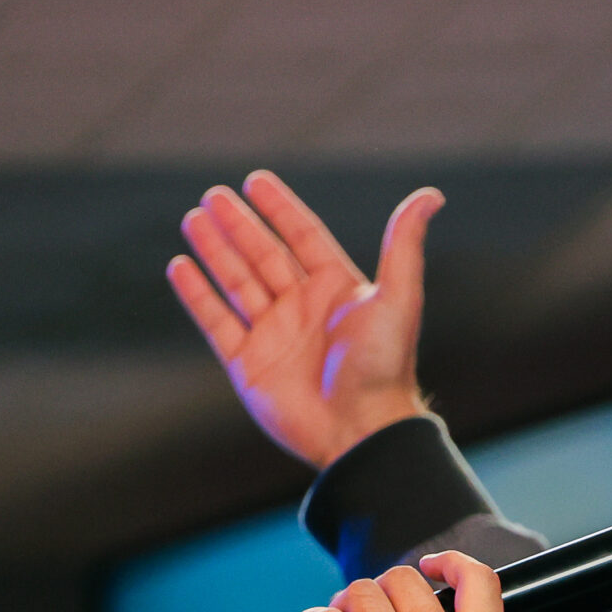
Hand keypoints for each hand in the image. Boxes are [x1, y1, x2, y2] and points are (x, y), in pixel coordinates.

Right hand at [167, 172, 440, 468]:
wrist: (361, 430)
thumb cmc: (384, 366)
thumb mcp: (399, 298)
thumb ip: (404, 244)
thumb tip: (431, 194)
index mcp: (337, 290)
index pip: (303, 236)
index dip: (280, 208)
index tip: (256, 180)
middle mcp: (304, 308)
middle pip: (264, 254)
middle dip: (239, 225)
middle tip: (214, 194)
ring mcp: (274, 335)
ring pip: (237, 282)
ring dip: (216, 250)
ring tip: (194, 218)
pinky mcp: (249, 364)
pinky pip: (217, 322)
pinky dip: (197, 294)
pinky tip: (180, 265)